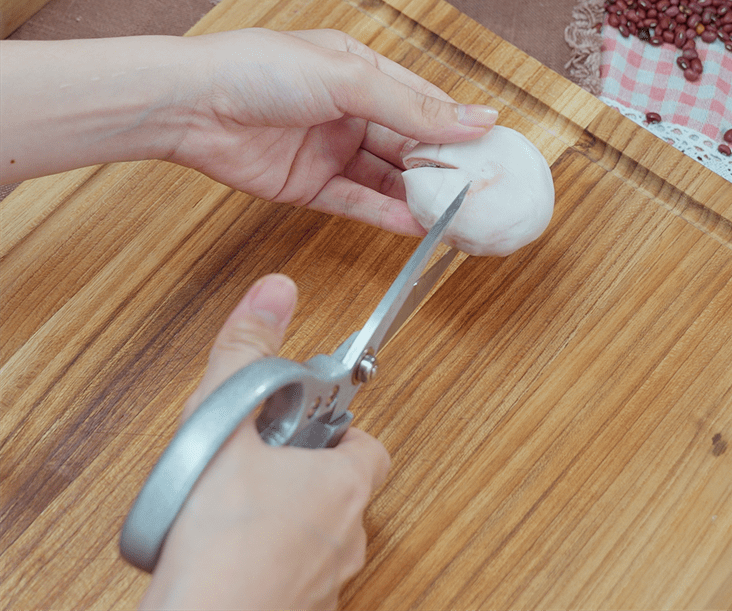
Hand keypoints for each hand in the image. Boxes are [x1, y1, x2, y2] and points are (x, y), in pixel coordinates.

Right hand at [139, 274, 389, 610]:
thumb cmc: (220, 542)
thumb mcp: (226, 424)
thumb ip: (248, 352)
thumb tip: (276, 291)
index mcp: (343, 484)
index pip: (370, 444)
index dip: (341, 427)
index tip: (310, 419)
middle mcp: (346, 538)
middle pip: (342, 486)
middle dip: (305, 468)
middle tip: (260, 459)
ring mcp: (324, 584)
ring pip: (317, 534)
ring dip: (286, 514)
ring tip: (235, 504)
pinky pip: (293, 575)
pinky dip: (270, 558)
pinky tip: (227, 550)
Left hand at [170, 28, 496, 233]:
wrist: (191, 106)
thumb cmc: (260, 70)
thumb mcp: (347, 79)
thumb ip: (412, 106)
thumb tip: (476, 119)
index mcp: (360, 71)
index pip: (422, 101)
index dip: (456, 127)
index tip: (492, 152)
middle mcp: (348, 111)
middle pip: (407, 144)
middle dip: (440, 169)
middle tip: (478, 194)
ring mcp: (329, 150)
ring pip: (385, 178)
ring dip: (416, 197)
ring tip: (453, 218)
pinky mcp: (309, 186)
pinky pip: (355, 201)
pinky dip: (383, 214)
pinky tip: (413, 225)